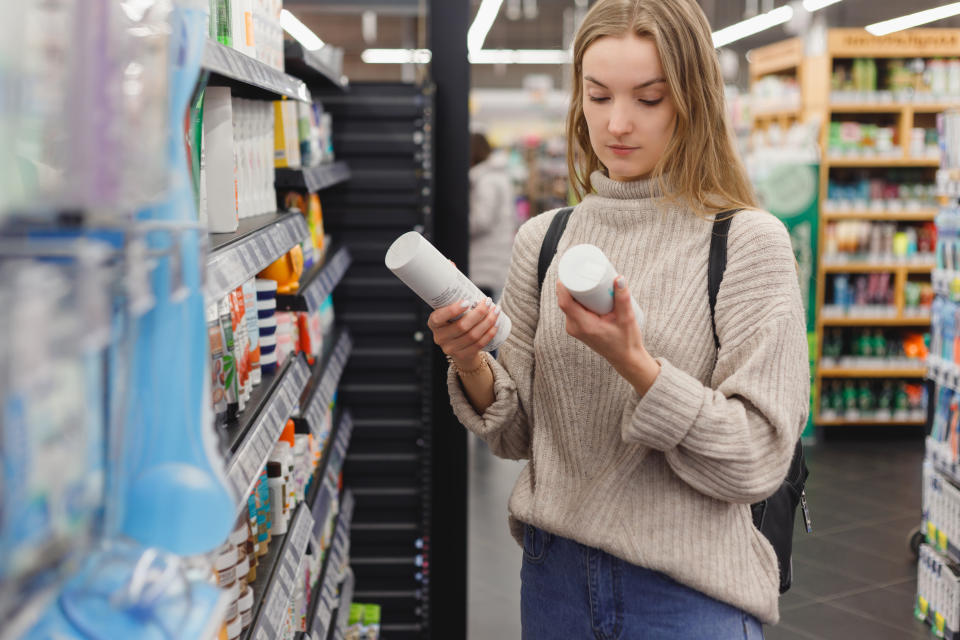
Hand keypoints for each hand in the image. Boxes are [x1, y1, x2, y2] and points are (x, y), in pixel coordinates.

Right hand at [427, 297, 499, 368]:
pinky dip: (490, 333)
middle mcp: (440, 337)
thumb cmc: (456, 322)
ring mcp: (450, 348)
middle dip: (478, 313)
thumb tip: (475, 291)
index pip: (439, 317)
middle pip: (462, 326)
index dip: (452, 310)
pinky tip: (496, 324)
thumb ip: (457, 304)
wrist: (458, 346)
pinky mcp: (463, 355)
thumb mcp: (451, 314)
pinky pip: (479, 344)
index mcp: (434, 323)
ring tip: (496, 311)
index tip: (467, 301)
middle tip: (488, 302)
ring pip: (473, 335)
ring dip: (488, 322)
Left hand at [556, 275, 659, 394]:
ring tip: (586, 277)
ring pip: (568, 304)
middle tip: (583, 270)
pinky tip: (584, 290)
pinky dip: (577, 299)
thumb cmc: (627, 341)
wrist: (626, 359)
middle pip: (565, 300)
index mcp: (584, 326)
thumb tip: (619, 278)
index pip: (565, 302)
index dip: (563, 285)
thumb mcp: (627, 319)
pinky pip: (572, 309)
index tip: (571, 271)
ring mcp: (574, 329)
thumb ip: (623, 298)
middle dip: (572, 284)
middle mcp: (575, 328)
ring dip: (574, 291)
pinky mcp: (578, 328)